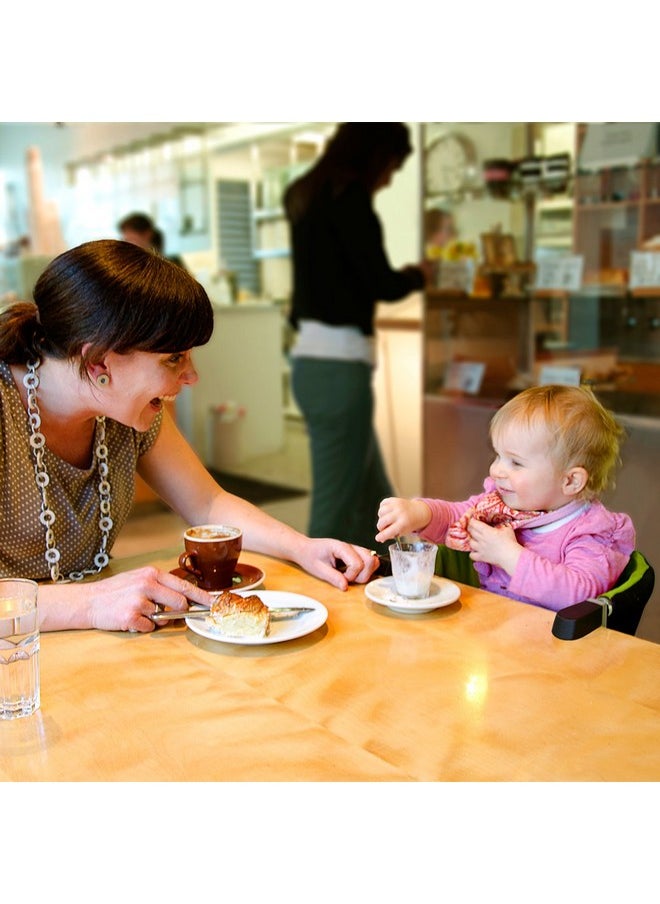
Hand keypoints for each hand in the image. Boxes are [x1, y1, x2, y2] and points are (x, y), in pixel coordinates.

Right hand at [85, 566, 214, 632]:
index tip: (213, 603)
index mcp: (151, 573)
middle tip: (169, 612)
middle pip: (179, 603)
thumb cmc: (116, 591)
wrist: (88, 601)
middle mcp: (146, 584)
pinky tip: (131, 619)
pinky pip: (149, 627)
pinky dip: (144, 627)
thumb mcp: (139, 579)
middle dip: (179, 612)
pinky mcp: (130, 616)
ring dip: (155, 619)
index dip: (201, 596)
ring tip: (139, 612)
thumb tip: (185, 598)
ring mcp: (138, 601)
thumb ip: (161, 586)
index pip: (184, 585)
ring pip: (163, 617)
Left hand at [296, 538, 379, 590]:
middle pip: (371, 560)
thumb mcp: (318, 569)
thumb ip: (333, 577)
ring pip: (373, 560)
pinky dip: (365, 570)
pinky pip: (369, 561)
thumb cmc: (310, 556)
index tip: (341, 579)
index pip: (357, 563)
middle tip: (348, 579)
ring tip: (351, 576)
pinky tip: (353, 573)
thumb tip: (345, 586)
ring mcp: (355, 549)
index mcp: (341, 547)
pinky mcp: (356, 554)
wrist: (305, 549)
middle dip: (363, 575)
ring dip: (366, 573)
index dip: (351, 575)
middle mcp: (351, 546)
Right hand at [375, 497, 430, 543]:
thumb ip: (392, 535)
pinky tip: (387, 512)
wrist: (419, 511)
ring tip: (386, 519)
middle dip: (380, 527)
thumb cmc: (410, 523)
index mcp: (403, 524)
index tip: (378, 538)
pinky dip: (382, 509)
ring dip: (381, 517)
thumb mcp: (403, 532)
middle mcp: (399, 513)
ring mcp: (396, 505)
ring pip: (380, 512)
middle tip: (384, 528)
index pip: (388, 532)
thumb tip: (380, 538)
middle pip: (382, 522)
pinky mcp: (394, 499)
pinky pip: (382, 504)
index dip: (381, 536)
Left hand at [466, 521, 521, 574]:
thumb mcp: (507, 529)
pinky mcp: (482, 557)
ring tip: (475, 539)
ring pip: (470, 542)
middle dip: (471, 528)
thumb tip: (499, 525)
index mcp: (486, 531)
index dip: (473, 521)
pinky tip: (476, 551)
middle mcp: (481, 539)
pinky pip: (472, 555)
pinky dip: (472, 553)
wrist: (511, 556)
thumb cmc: (510, 541)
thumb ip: (501, 526)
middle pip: (470, 531)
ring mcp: (480, 549)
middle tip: (474, 527)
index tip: (474, 520)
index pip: (474, 523)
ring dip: (472, 540)